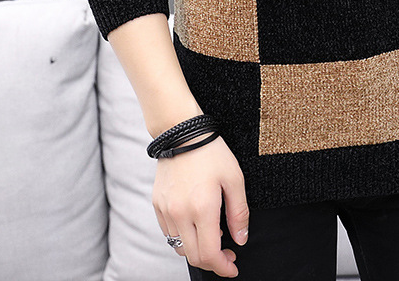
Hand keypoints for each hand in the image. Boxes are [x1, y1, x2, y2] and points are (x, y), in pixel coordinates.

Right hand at [152, 134, 249, 277]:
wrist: (182, 132)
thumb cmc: (211, 152)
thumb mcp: (235, 179)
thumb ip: (239, 213)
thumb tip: (240, 239)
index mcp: (202, 208)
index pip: (209, 254)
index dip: (222, 267)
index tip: (233, 266)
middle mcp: (180, 214)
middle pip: (194, 256)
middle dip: (212, 261)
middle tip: (227, 253)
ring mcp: (166, 210)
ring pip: (179, 247)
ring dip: (197, 249)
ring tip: (213, 233)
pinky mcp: (157, 204)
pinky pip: (168, 233)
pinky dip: (183, 237)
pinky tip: (196, 223)